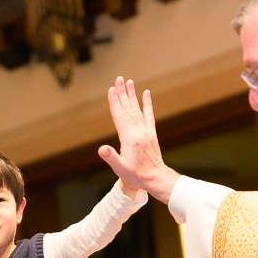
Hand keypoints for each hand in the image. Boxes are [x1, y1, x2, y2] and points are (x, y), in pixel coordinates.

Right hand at [98, 77, 179, 203]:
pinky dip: (147, 104)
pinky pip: (149, 115)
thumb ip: (111, 157)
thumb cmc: (136, 175)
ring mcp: (146, 131)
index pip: (119, 116)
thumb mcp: (120, 169)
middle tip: (118, 79)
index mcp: (129, 138)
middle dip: (122, 93)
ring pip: (137, 109)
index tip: (111, 89)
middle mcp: (138, 131)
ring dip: (132, 95)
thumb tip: (101, 149)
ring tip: (129, 82)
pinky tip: (146, 94)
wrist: (156, 178)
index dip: (114, 102)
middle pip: (127, 108)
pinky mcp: (151, 133)